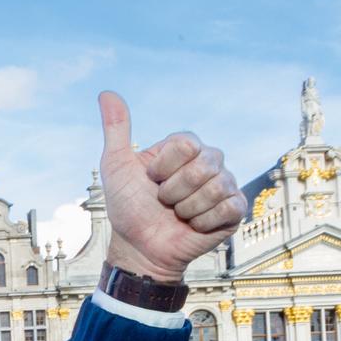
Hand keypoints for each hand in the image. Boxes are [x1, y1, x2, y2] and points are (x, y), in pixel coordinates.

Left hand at [96, 91, 244, 282]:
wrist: (140, 247)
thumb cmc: (128, 207)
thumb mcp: (116, 166)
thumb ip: (116, 130)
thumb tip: (106, 93)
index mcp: (185, 147)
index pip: (186, 144)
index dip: (163, 167)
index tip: (151, 179)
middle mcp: (209, 161)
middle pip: (202, 166)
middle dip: (173, 191)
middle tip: (163, 201)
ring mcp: (224, 184)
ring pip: (214, 188)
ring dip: (186, 209)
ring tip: (177, 213)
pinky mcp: (234, 210)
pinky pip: (228, 208)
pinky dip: (203, 222)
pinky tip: (193, 225)